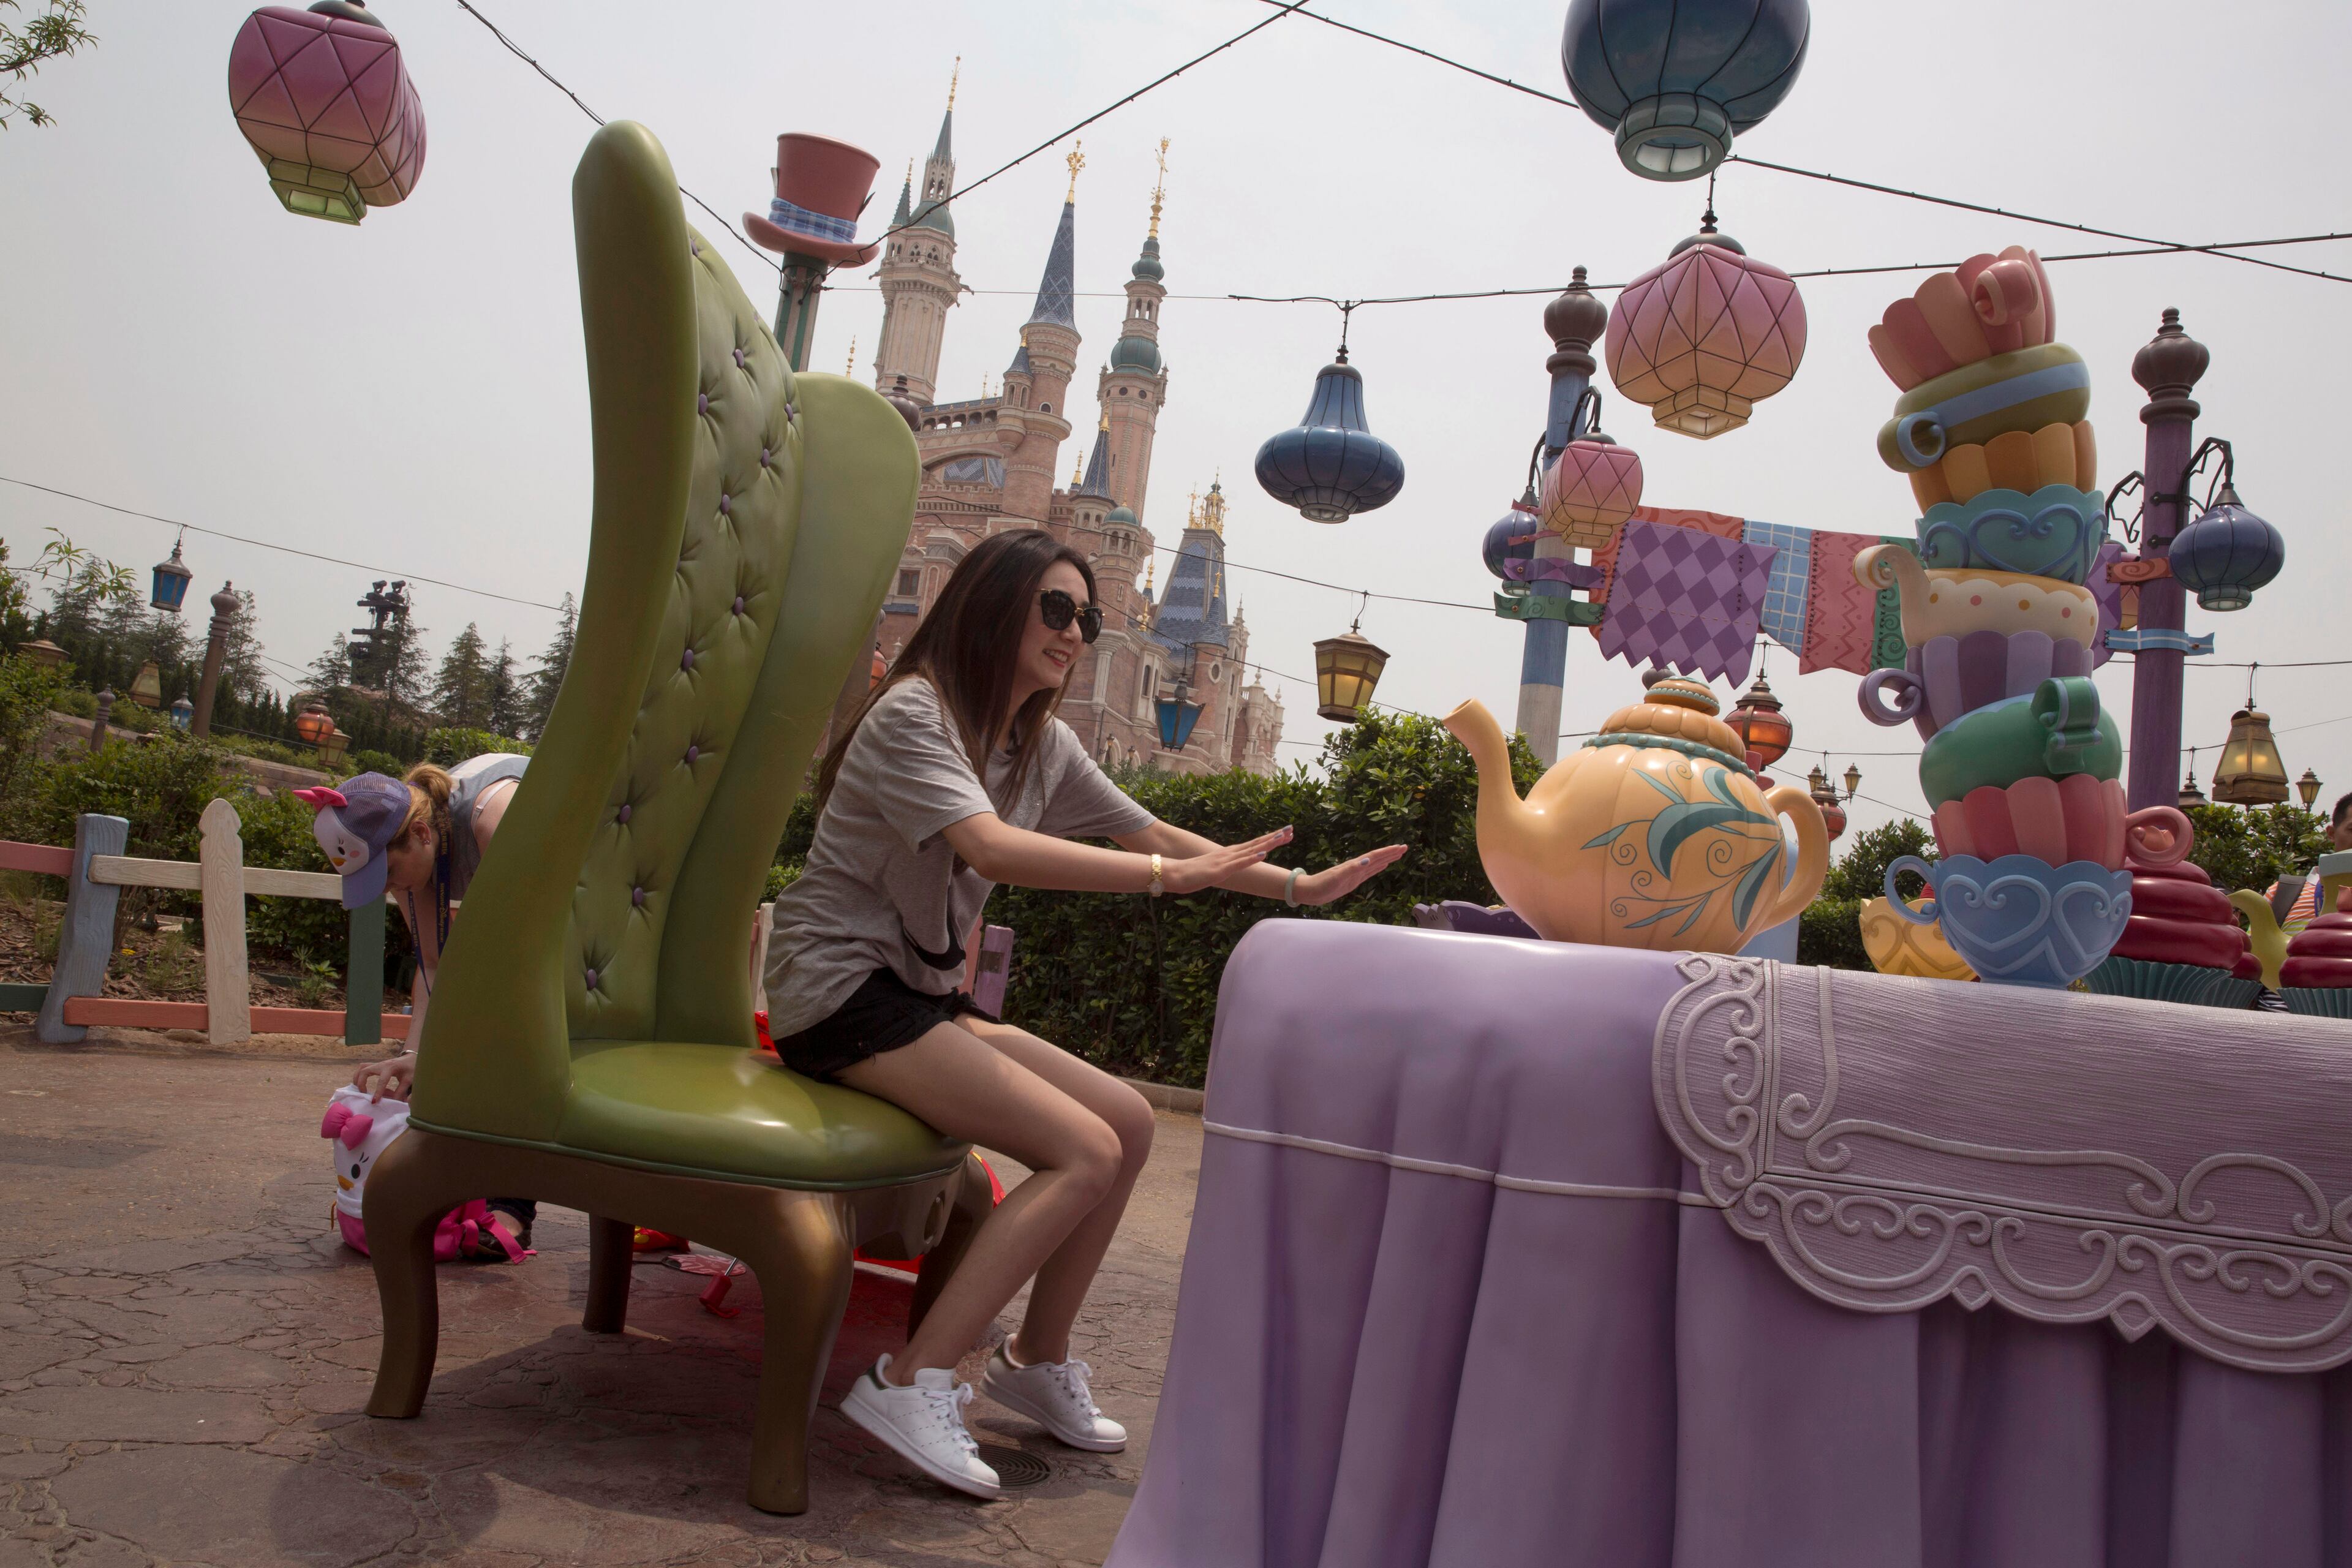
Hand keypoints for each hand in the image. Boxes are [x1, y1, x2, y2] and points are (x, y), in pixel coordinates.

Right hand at [352, 1054, 414, 1102]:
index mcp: (391, 1068)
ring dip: (357, 1078)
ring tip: (360, 1089)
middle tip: (364, 1094)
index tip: (374, 1101)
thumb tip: (394, 1102)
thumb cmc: (411, 1069)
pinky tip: (360, 1083)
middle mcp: (381, 1065)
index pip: (382, 1081)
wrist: (411, 1058)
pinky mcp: (376, 1065)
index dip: (377, 1092)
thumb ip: (401, 1091)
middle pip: (364, 1071)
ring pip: (361, 1068)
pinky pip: (363, 1068)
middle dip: (361, 1083)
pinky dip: (359, 1075)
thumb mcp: (409, 1080)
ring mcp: (377, 1064)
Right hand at [1160, 827, 1292, 895]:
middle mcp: (1229, 854)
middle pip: (1256, 843)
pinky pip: (1239, 864)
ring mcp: (1225, 861)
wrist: (1174, 874)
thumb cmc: (1191, 874)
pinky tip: (1263, 854)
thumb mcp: (1212, 871)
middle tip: (1291, 829)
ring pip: (1251, 850)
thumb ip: (1223, 868)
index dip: (1270, 839)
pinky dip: (1252, 858)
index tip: (1285, 834)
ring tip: (1283, 836)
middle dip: (1275, 837)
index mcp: (1229, 854)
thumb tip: (1230, 870)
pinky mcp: (1220, 870)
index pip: (1254, 845)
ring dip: (1268, 843)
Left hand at [1292, 845, 1407, 906]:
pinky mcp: (1353, 881)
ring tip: (1398, 854)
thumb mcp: (1337, 878)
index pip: (1374, 856)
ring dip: (1386, 858)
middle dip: (1391, 853)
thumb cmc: (1322, 885)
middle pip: (1377, 858)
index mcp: (1354, 866)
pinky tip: (1382, 865)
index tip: (1400, 847)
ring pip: (1375, 864)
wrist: (1310, 891)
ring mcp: (1355, 874)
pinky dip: (1378, 868)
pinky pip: (1370, 872)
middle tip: (1405, 847)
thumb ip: (1352, 869)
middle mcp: (1356, 868)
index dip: (1387, 852)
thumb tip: (1368, 860)